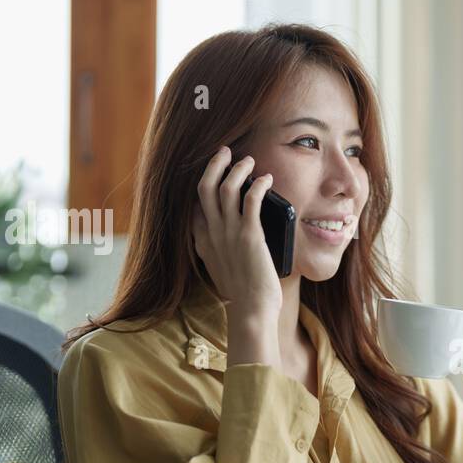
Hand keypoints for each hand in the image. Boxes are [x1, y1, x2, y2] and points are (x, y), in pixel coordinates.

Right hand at [192, 147, 281, 321]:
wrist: (251, 310)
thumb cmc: (244, 294)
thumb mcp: (222, 270)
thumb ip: (219, 252)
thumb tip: (229, 241)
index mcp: (204, 242)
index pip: (196, 205)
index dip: (204, 184)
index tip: (214, 172)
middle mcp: (213, 234)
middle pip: (205, 188)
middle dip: (214, 165)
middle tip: (225, 152)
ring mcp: (230, 234)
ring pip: (226, 189)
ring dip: (237, 170)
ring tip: (249, 161)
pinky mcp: (250, 237)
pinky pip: (251, 201)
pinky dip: (258, 185)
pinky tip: (266, 179)